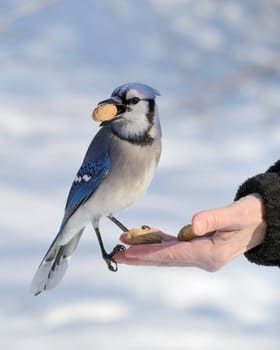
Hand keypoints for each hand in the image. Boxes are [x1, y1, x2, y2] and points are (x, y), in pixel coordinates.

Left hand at [114, 194, 265, 270]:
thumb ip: (214, 219)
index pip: (172, 255)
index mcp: (209, 254)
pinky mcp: (200, 246)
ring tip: (125, 246)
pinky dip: (160, 241)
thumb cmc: (253, 216)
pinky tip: (147, 236)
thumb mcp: (237, 215)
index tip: (128, 253)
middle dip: (141, 257)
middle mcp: (202, 258)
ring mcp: (201, 254)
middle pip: (165, 258)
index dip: (148, 253)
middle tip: (117, 255)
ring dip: (147, 250)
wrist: (264, 221)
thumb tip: (190, 225)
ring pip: (167, 253)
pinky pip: (175, 245)